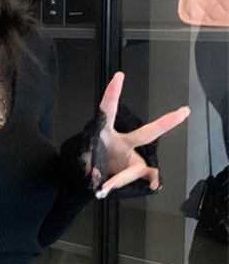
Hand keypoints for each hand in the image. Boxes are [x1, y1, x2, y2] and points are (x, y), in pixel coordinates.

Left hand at [94, 71, 188, 197]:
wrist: (88, 175)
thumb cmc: (86, 159)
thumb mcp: (82, 161)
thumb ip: (92, 168)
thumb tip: (102, 181)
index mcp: (105, 132)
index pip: (108, 110)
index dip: (112, 94)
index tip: (119, 77)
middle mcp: (122, 142)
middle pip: (146, 133)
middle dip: (165, 123)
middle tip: (182, 113)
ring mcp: (131, 156)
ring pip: (139, 167)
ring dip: (122, 178)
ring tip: (108, 185)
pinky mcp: (135, 168)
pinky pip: (147, 175)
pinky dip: (149, 181)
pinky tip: (152, 185)